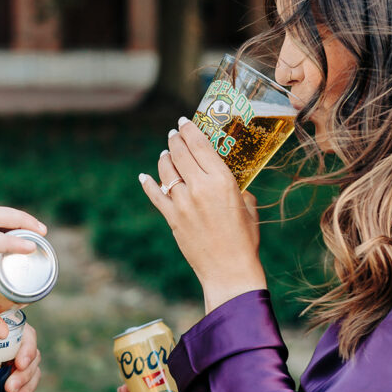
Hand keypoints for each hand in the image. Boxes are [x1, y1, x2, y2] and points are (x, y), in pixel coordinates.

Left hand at [0, 324, 41, 391]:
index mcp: (2, 328)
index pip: (27, 334)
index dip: (28, 348)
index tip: (20, 363)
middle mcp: (15, 345)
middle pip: (33, 359)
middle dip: (25, 377)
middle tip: (9, 390)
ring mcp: (17, 365)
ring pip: (33, 377)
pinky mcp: (14, 381)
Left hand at [139, 118, 265, 311]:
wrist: (229, 270)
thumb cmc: (245, 240)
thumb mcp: (248, 206)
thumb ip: (238, 189)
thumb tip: (230, 182)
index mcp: (222, 181)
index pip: (200, 145)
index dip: (190, 129)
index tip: (184, 121)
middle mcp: (199, 187)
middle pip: (180, 153)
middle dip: (175, 139)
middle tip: (173, 133)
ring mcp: (182, 203)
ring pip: (166, 171)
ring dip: (165, 158)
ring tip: (166, 153)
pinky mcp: (172, 218)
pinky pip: (155, 195)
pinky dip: (148, 184)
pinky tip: (144, 176)